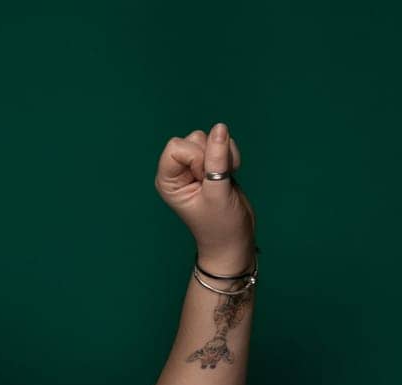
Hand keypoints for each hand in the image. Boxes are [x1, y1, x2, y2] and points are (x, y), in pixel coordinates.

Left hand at [154, 122, 255, 264]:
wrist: (234, 239)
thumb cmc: (220, 224)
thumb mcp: (218, 191)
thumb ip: (218, 160)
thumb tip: (220, 128)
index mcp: (168, 180)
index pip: (176, 147)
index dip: (195, 157)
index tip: (203, 179)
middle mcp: (178, 171)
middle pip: (194, 139)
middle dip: (211, 155)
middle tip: (215, 182)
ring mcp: (194, 167)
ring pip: (210, 138)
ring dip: (224, 155)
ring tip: (224, 180)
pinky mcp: (210, 165)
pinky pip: (221, 144)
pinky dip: (230, 155)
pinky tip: (230, 175)